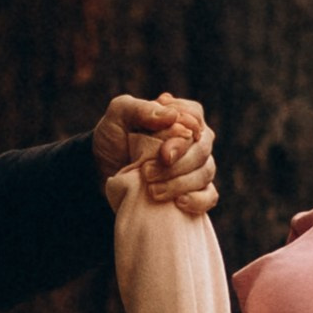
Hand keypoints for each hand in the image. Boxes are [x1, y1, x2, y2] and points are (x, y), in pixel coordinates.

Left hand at [93, 92, 217, 213]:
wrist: (102, 172)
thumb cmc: (113, 138)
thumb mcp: (118, 116)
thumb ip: (140, 109)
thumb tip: (172, 116)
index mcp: (180, 117)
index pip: (196, 118)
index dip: (183, 133)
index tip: (162, 150)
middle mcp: (194, 140)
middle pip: (202, 149)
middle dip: (176, 163)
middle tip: (147, 172)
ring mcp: (198, 166)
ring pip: (205, 173)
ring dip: (179, 183)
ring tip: (152, 191)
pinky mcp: (196, 191)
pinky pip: (210, 197)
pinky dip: (197, 200)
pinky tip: (178, 202)